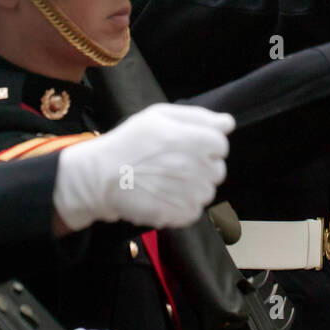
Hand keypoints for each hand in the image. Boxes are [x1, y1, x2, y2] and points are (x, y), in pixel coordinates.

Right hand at [53, 104, 231, 230]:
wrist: (101, 176)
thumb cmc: (129, 141)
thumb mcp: (159, 115)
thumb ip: (198, 117)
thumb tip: (228, 123)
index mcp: (195, 140)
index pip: (221, 145)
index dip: (204, 145)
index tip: (185, 147)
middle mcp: (198, 167)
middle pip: (217, 170)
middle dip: (201, 166)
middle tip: (173, 164)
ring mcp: (191, 193)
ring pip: (207, 191)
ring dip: (192, 187)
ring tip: (165, 181)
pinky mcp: (182, 214)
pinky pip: (195, 211)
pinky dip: (182, 206)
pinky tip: (163, 195)